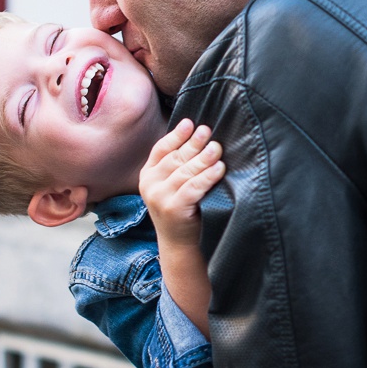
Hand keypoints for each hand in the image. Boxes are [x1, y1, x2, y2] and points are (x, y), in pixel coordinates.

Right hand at [139, 119, 224, 248]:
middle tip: (208, 131)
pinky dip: (207, 177)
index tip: (190, 123)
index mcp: (147, 175)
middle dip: (193, 143)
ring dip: (203, 158)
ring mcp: (159, 197)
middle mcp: (149, 185)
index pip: (160, 149)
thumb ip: (177, 165)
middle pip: (175, 158)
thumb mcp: (171, 186)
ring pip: (185, 171)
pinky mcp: (173, 209)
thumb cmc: (181, 209)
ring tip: (217, 147)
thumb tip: (198, 136)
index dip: (176, 135)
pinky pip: (193, 187)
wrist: (179, 244)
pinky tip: (219, 168)